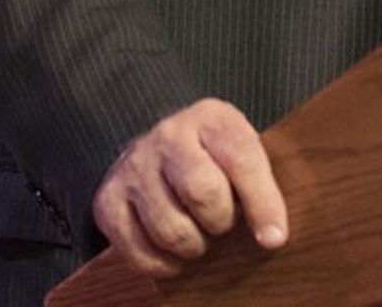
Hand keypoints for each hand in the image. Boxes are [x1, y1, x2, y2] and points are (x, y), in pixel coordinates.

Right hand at [91, 98, 288, 278]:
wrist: (157, 150)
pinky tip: (175, 252)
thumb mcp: (241, 150)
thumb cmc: (212, 157)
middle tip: (223, 223)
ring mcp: (134, 167)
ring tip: (200, 235)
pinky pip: (139, 250)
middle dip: (221, 221)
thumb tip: (272, 237)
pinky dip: (163, 264)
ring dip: (194, 246)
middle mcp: (168, 136)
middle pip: (202, 192)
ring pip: (170, 228)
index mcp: (211, 119)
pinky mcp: (107, 200)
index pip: (241, 160)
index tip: (274, 238)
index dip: (262, 204)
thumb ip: (261, 183)